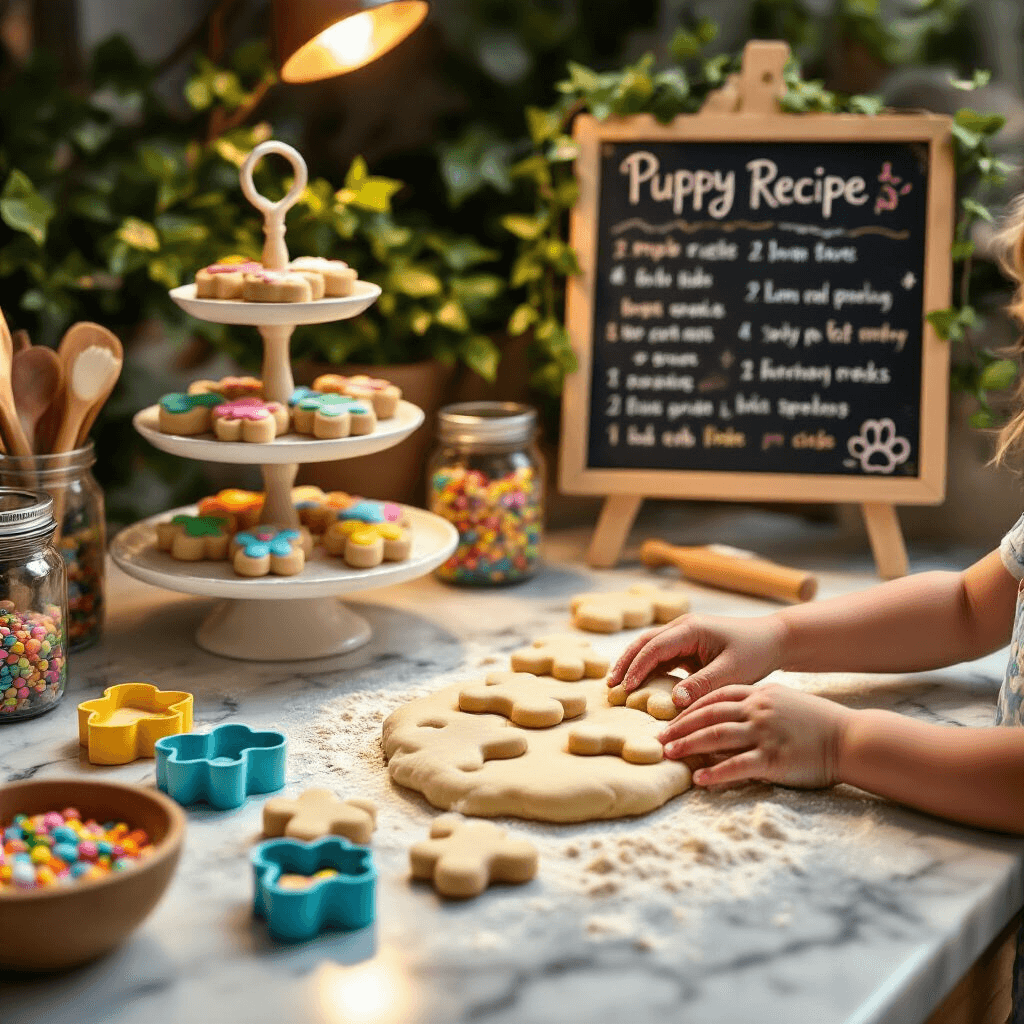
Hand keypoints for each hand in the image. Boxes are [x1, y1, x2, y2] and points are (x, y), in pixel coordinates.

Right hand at [607, 613, 786, 708]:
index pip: (654, 647)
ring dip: (632, 664)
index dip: (637, 667)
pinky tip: (638, 684)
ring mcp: (684, 634)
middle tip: (610, 686)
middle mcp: (683, 627)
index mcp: (691, 628)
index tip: (625, 689)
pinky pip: (661, 655)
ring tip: (617, 685)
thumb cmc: (755, 652)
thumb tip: (674, 701)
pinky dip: (647, 668)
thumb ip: (702, 685)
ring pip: (649, 647)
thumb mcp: (731, 672)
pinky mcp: (687, 645)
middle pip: (644, 642)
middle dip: (625, 663)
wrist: (774, 639)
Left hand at [658, 683, 850, 788]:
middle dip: (679, 726)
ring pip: (716, 736)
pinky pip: (737, 766)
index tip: (670, 718)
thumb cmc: (818, 724)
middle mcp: (759, 709)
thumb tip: (728, 716)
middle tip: (658, 739)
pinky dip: (715, 773)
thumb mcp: (784, 703)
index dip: (689, 707)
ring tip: (669, 755)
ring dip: (688, 745)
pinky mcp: (774, 758)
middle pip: (708, 714)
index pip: (715, 696)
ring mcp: (765, 733)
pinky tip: (699, 781)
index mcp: (760, 694)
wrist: (851, 739)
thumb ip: (756, 706)